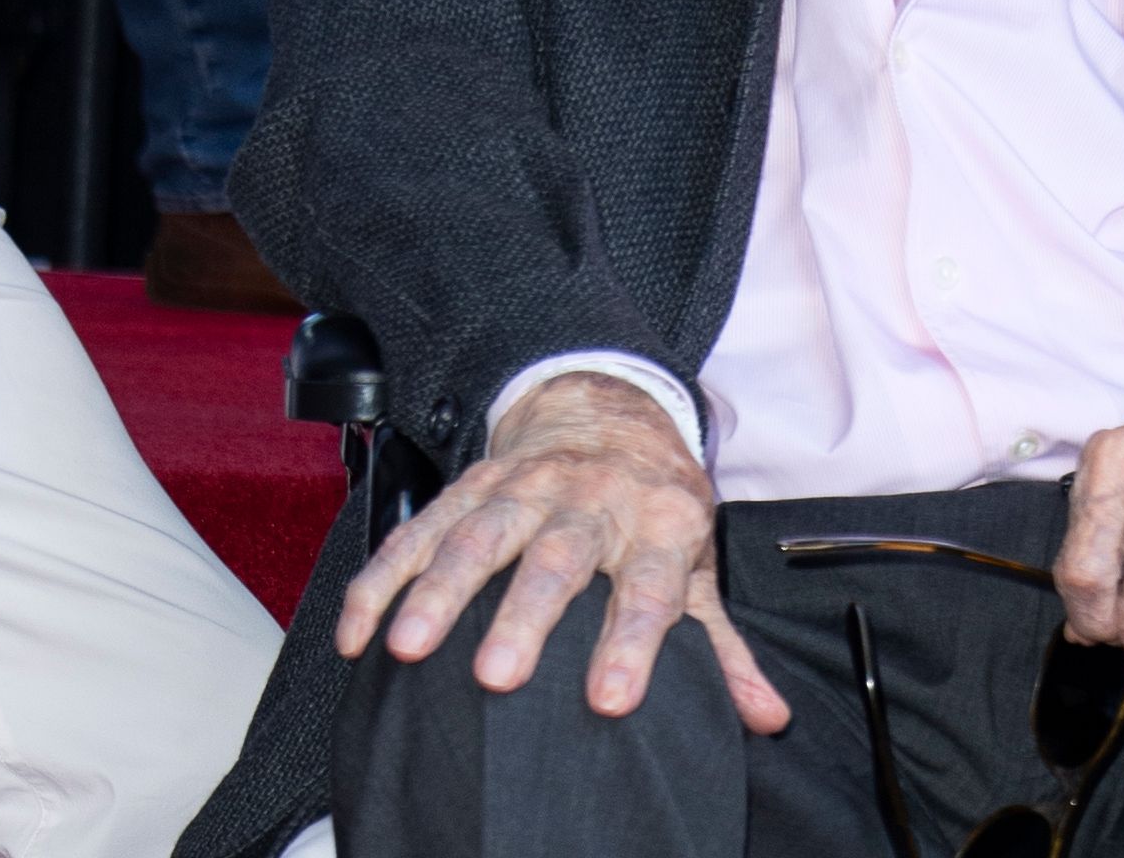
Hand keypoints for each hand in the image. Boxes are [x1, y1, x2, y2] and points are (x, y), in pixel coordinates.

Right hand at [336, 371, 789, 731]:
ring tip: (410, 647)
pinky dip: (382, 579)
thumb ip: (721, 646)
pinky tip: (359, 632)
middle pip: (556, 559)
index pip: (649, 588)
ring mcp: (522, 489)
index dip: (633, 643)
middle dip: (524, 617)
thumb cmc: (653, 502)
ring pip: (477, 538)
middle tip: (498, 677)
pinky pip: (418, 532)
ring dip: (439, 592)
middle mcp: (589, 501)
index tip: (612, 699)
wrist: (604, 407)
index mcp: (656, 523)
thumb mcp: (697, 562)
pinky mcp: (469, 485)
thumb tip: (765, 717)